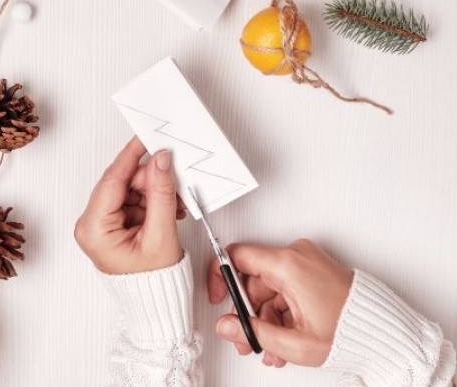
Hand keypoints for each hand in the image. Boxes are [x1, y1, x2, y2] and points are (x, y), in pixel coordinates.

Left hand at [74, 136, 185, 273]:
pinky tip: (167, 208)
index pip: (112, 180)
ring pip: (129, 190)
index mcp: (94, 229)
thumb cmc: (153, 282)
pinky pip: (132, 201)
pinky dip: (151, 201)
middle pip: (121, 183)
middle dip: (150, 179)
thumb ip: (161, 193)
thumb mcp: (161, 234)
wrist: (156, 304)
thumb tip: (160, 161)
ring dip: (154, 191)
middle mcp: (90, 225)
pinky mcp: (111, 225)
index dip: (131, 156)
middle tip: (174, 178)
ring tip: (175, 204)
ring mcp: (99, 225)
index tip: (145, 138)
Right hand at [209, 239, 353, 367]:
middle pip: (253, 279)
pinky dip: (281, 311)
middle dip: (248, 312)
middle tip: (247, 336)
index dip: (220, 277)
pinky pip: (286, 287)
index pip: (236, 256)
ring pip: (269, 287)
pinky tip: (284, 336)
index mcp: (288, 264)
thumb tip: (226, 325)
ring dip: (266, 316)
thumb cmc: (351, 331)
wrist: (386, 332)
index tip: (217, 295)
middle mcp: (297, 256)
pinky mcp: (315, 270)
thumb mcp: (295, 342)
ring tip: (272, 346)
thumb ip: (253, 333)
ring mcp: (307, 262)